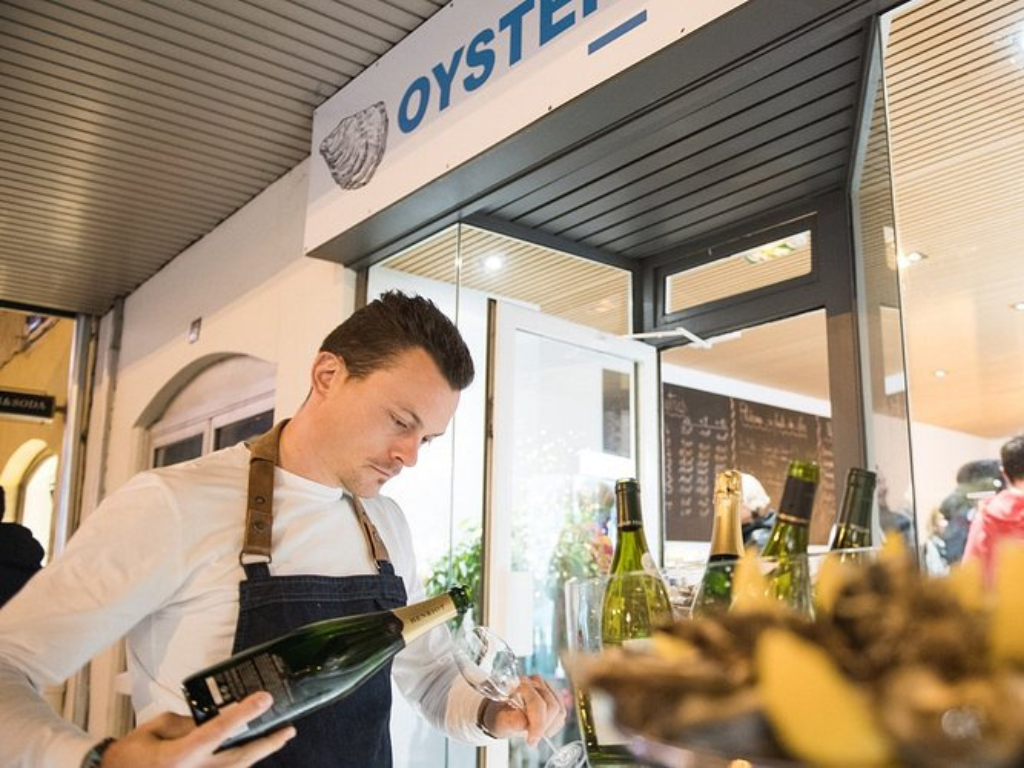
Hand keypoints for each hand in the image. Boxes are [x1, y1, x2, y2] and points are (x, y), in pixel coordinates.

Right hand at [100, 692, 295, 766]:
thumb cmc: (129, 755)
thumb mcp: (156, 729)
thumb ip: (187, 722)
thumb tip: (211, 720)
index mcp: (180, 756)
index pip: (219, 730)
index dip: (244, 714)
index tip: (264, 699)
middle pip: (240, 758)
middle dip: (267, 743)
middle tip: (288, 729)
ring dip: (257, 753)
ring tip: (277, 738)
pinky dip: (239, 762)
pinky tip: (249, 752)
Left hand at [485, 675, 566, 746]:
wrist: (502, 713)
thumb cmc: (500, 715)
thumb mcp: (499, 720)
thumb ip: (510, 720)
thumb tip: (523, 722)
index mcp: (521, 683)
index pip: (537, 703)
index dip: (537, 724)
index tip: (532, 741)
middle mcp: (536, 681)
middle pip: (552, 707)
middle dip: (542, 727)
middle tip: (531, 738)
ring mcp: (547, 687)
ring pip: (560, 711)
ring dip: (549, 727)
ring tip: (535, 732)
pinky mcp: (555, 696)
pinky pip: (562, 714)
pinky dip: (554, 726)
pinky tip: (542, 729)